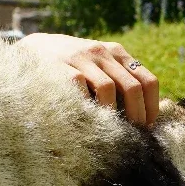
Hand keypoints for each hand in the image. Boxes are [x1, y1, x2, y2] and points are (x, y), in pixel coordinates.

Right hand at [20, 32, 158, 123]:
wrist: (33, 50)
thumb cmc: (72, 66)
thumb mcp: (98, 65)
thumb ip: (118, 80)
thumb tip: (143, 116)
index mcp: (117, 53)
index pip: (148, 81)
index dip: (151, 107)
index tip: (148, 126)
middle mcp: (102, 52)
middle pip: (132, 87)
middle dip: (136, 115)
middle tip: (133, 135)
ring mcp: (81, 58)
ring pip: (108, 88)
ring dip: (112, 114)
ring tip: (111, 131)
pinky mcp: (61, 67)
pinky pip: (81, 89)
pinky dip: (87, 107)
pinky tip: (87, 121)